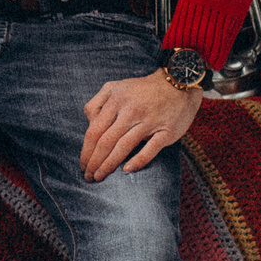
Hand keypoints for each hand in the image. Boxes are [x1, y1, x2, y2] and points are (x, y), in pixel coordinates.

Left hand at [79, 69, 203, 180]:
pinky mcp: (166, 131)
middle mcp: (130, 110)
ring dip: (109, 165)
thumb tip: (88, 125)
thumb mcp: (115, 87)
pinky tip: (126, 170)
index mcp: (116, 100)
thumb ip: (97, 104)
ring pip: (124, 146)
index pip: (95, 130)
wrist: (177, 83)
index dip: (86, 150)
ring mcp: (149, 121)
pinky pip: (150, 149)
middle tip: (89, 177)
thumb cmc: (142, 89)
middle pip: (106, 141)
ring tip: (100, 177)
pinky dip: (137, 161)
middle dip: (94, 162)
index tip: (83, 165)